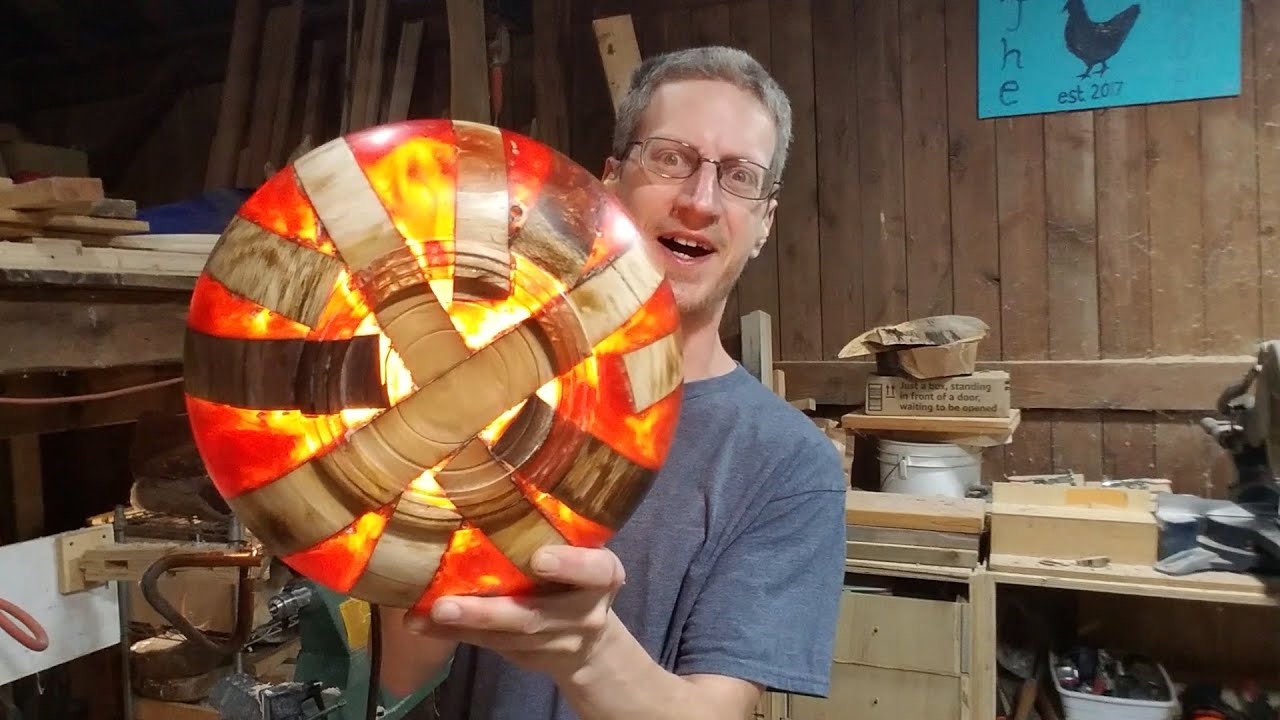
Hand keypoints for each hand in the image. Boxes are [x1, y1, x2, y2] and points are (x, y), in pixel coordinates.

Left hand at [402, 544, 627, 680]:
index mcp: (603, 575)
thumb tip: (485, 478)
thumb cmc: (576, 574)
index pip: (596, 570)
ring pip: (508, 637)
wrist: (589, 641)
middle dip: (489, 612)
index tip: (539, 558)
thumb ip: (550, 532)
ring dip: (463, 625)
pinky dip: (453, 635)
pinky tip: (422, 624)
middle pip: (536, 615)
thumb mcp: (581, 552)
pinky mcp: (532, 657)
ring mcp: (559, 641)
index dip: (571, 565)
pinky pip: (491, 647)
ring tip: (425, 613)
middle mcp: (586, 611)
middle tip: (445, 604)